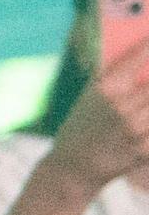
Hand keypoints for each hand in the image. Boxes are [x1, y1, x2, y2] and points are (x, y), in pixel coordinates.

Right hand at [40, 39, 148, 197]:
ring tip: (146, 98)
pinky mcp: (146, 148)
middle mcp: (123, 106)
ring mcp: (137, 128)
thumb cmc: (82, 126)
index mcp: (106, 88)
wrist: (74, 168)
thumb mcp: (89, 97)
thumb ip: (113, 75)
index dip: (148, 46)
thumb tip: (141, 52)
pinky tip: (145, 118)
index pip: (138, 56)